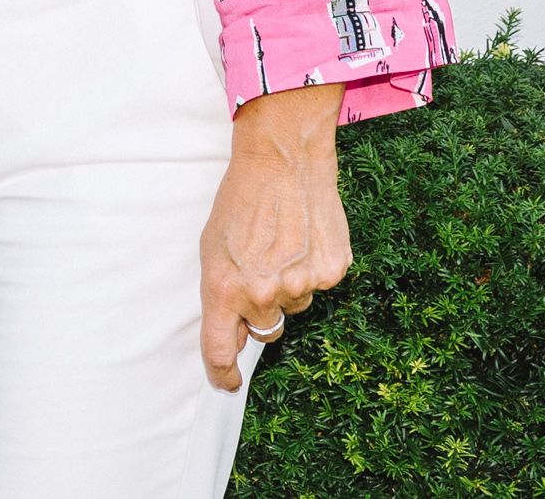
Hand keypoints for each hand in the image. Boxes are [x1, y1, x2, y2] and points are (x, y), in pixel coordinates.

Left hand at [200, 87, 352, 389]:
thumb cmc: (240, 201)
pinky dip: (312, 270)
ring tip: (280, 244)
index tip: (226, 384)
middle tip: (258, 273)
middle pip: (264, 330)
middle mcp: (262, 293)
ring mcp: (301, 285)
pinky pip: (319, 286)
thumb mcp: (212, 247)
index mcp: (223, 287)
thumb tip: (234, 332)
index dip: (222, 374)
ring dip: (287, 286)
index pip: (219, 350)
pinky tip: (304, 240)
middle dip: (258, 313)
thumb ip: (222, 293)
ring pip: (294, 306)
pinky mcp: (332, 273)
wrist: (280, 161)